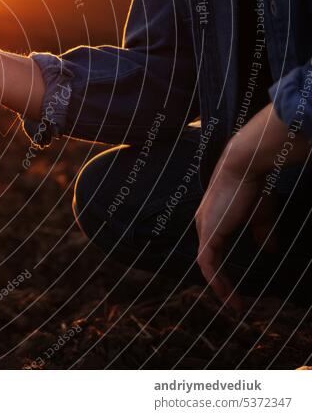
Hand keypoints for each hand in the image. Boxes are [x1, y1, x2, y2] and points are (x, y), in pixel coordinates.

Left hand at [194, 152, 259, 310]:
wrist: (245, 168)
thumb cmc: (253, 186)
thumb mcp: (260, 215)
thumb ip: (261, 232)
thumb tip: (268, 250)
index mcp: (214, 219)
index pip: (214, 249)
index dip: (224, 268)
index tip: (238, 285)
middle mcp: (205, 225)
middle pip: (209, 260)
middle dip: (221, 282)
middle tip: (236, 301)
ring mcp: (204, 229)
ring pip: (207, 265)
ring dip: (220, 286)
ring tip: (235, 304)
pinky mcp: (208, 233)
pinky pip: (207, 263)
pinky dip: (216, 280)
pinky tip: (227, 294)